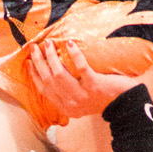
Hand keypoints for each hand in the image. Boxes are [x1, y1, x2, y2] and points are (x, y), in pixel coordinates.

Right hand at [26, 39, 143, 123]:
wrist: (124, 104)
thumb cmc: (102, 98)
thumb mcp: (80, 102)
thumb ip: (67, 94)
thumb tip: (53, 75)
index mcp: (66, 108)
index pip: (44, 91)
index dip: (34, 76)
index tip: (28, 62)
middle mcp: (71, 103)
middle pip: (49, 80)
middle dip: (39, 62)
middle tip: (34, 47)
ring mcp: (82, 95)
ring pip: (60, 74)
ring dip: (52, 57)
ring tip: (48, 43)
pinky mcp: (94, 85)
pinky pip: (81, 68)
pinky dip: (74, 55)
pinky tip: (70, 43)